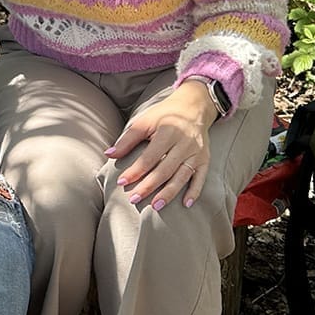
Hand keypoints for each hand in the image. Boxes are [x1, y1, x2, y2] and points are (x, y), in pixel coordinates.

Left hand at [103, 81, 215, 211]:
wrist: (192, 108)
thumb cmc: (164, 115)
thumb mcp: (144, 121)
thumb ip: (127, 139)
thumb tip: (109, 154)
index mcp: (168, 132)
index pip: (149, 157)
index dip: (135, 170)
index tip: (122, 182)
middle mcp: (184, 143)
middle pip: (165, 169)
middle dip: (149, 186)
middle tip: (134, 199)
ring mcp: (197, 152)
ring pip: (182, 176)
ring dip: (169, 193)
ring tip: (155, 206)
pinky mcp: (205, 159)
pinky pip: (201, 177)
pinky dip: (194, 191)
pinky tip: (186, 204)